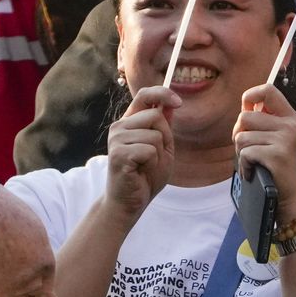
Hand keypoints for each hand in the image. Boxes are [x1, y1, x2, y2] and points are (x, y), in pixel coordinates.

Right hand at [104, 86, 177, 230]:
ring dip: (159, 155)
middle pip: (155, 116)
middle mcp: (120, 126)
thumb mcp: (162, 149)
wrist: (129, 203)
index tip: (178, 102)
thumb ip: (164, 127)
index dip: (162, 93)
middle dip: (165, 138)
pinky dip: (153, 163)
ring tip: (146, 166)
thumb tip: (170, 104)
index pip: (144, 95)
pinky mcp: (119, 153)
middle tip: (154, 158)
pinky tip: (141, 171)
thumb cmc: (145, 177)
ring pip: (155, 135)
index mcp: (129, 122)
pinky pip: (150, 150)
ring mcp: (117, 139)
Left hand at [233, 84, 295, 224]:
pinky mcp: (276, 155)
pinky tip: (253, 172)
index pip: (268, 90)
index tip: (246, 109)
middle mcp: (289, 125)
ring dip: (240, 153)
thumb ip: (265, 122)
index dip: (250, 96)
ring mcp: (284, 140)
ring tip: (253, 163)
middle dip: (239, 134)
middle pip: (245, 117)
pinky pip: (244, 153)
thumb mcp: (280, 140)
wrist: (294, 198)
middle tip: (247, 149)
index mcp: (290, 118)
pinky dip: (244, 166)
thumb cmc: (281, 169)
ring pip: (242, 137)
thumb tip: (245, 106)